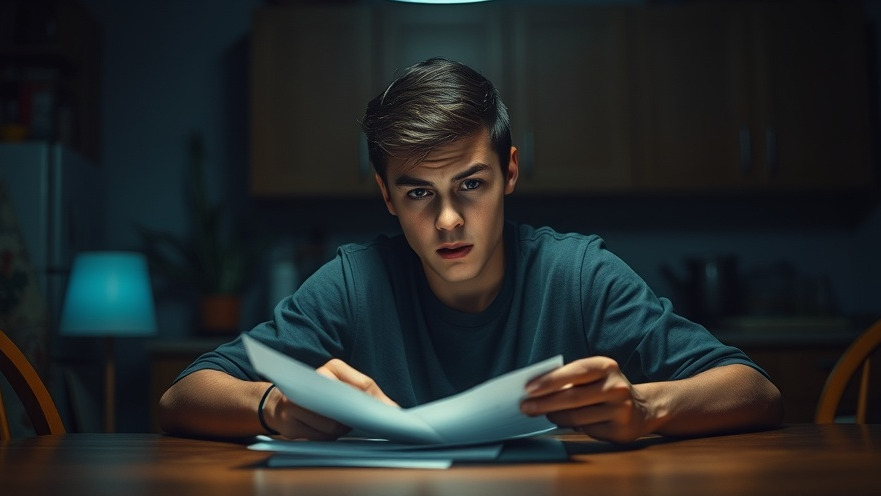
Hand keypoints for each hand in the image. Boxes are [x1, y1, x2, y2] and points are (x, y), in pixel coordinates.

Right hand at [266, 359, 397, 439]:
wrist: (280, 402)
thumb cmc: (322, 392)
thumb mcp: (347, 384)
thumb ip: (371, 393)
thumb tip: (395, 410)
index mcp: (332, 368)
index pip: (363, 385)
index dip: (376, 402)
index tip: (386, 414)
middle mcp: (312, 381)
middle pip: (348, 410)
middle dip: (356, 419)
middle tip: (362, 422)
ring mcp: (297, 403)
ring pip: (333, 428)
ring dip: (341, 430)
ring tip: (340, 423)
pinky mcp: (289, 424)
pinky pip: (319, 438)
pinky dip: (327, 437)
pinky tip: (325, 430)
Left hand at [520, 357, 656, 442]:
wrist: (643, 408)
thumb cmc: (606, 388)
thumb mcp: (594, 376)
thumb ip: (571, 379)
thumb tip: (536, 390)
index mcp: (607, 366)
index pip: (574, 372)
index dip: (549, 381)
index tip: (527, 388)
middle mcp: (616, 387)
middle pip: (572, 397)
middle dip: (544, 403)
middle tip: (525, 407)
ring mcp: (621, 410)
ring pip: (577, 416)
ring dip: (554, 416)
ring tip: (542, 413)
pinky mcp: (620, 430)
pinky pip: (586, 429)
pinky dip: (572, 426)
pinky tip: (564, 421)